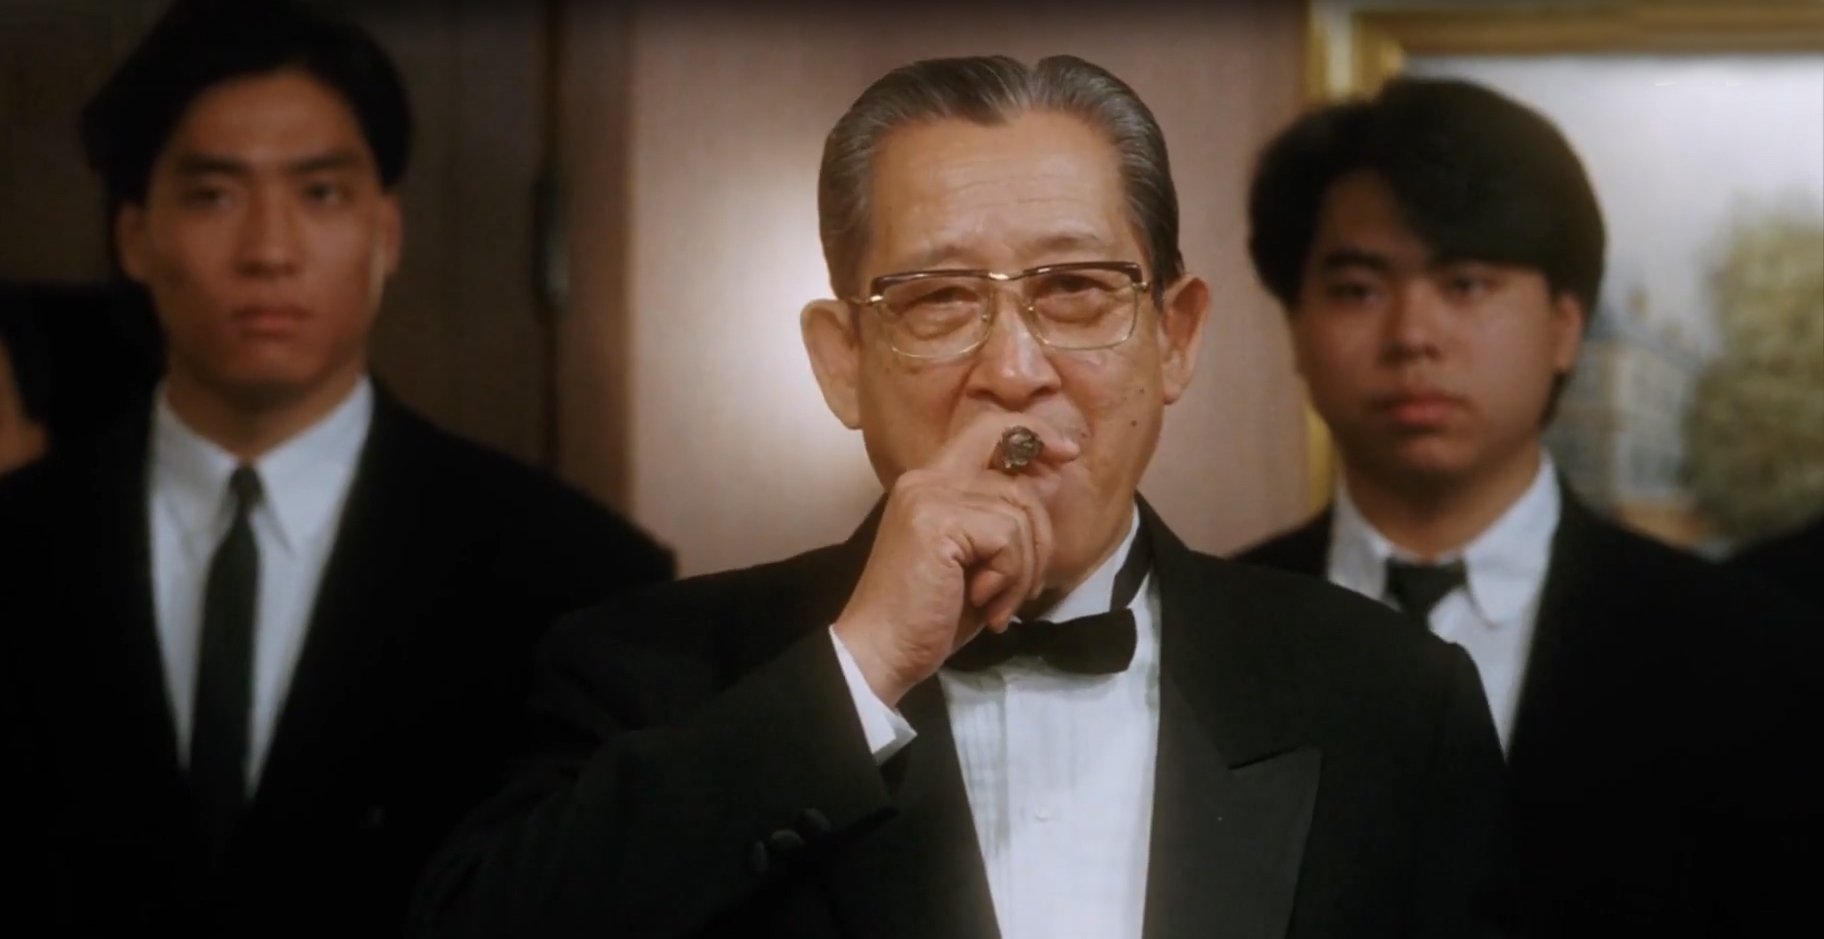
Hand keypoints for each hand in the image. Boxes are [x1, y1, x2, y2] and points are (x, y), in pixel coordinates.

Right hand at [832, 415, 1078, 706]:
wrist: (882, 651)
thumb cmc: (930, 614)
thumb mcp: (975, 558)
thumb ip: (1000, 519)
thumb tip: (1049, 482)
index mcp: (932, 483)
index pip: (989, 429)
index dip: (1033, 433)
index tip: (1067, 453)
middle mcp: (927, 479)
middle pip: (1018, 481)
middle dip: (1039, 538)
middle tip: (1024, 586)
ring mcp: (930, 497)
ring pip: (1018, 514)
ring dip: (1022, 570)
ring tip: (995, 604)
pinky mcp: (938, 521)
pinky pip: (1008, 537)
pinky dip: (1009, 578)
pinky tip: (984, 604)